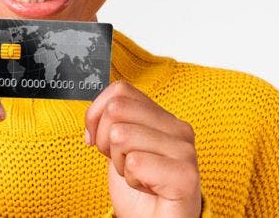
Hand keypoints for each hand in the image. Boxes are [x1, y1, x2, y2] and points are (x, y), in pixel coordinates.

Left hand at [85, 81, 200, 216]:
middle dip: (106, 142)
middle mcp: (178, 128)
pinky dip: (131, 180)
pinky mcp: (185, 175)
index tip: (99, 142)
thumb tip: (94, 112)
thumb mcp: (118, 148)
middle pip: (116, 109)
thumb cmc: (141, 188)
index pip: (120, 90)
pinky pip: (135, 162)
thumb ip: (111, 122)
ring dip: (121, 164)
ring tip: (138, 176)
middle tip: (124, 163)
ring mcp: (185, 150)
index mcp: (163, 117)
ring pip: (122, 135)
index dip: (97, 115)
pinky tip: (147, 188)